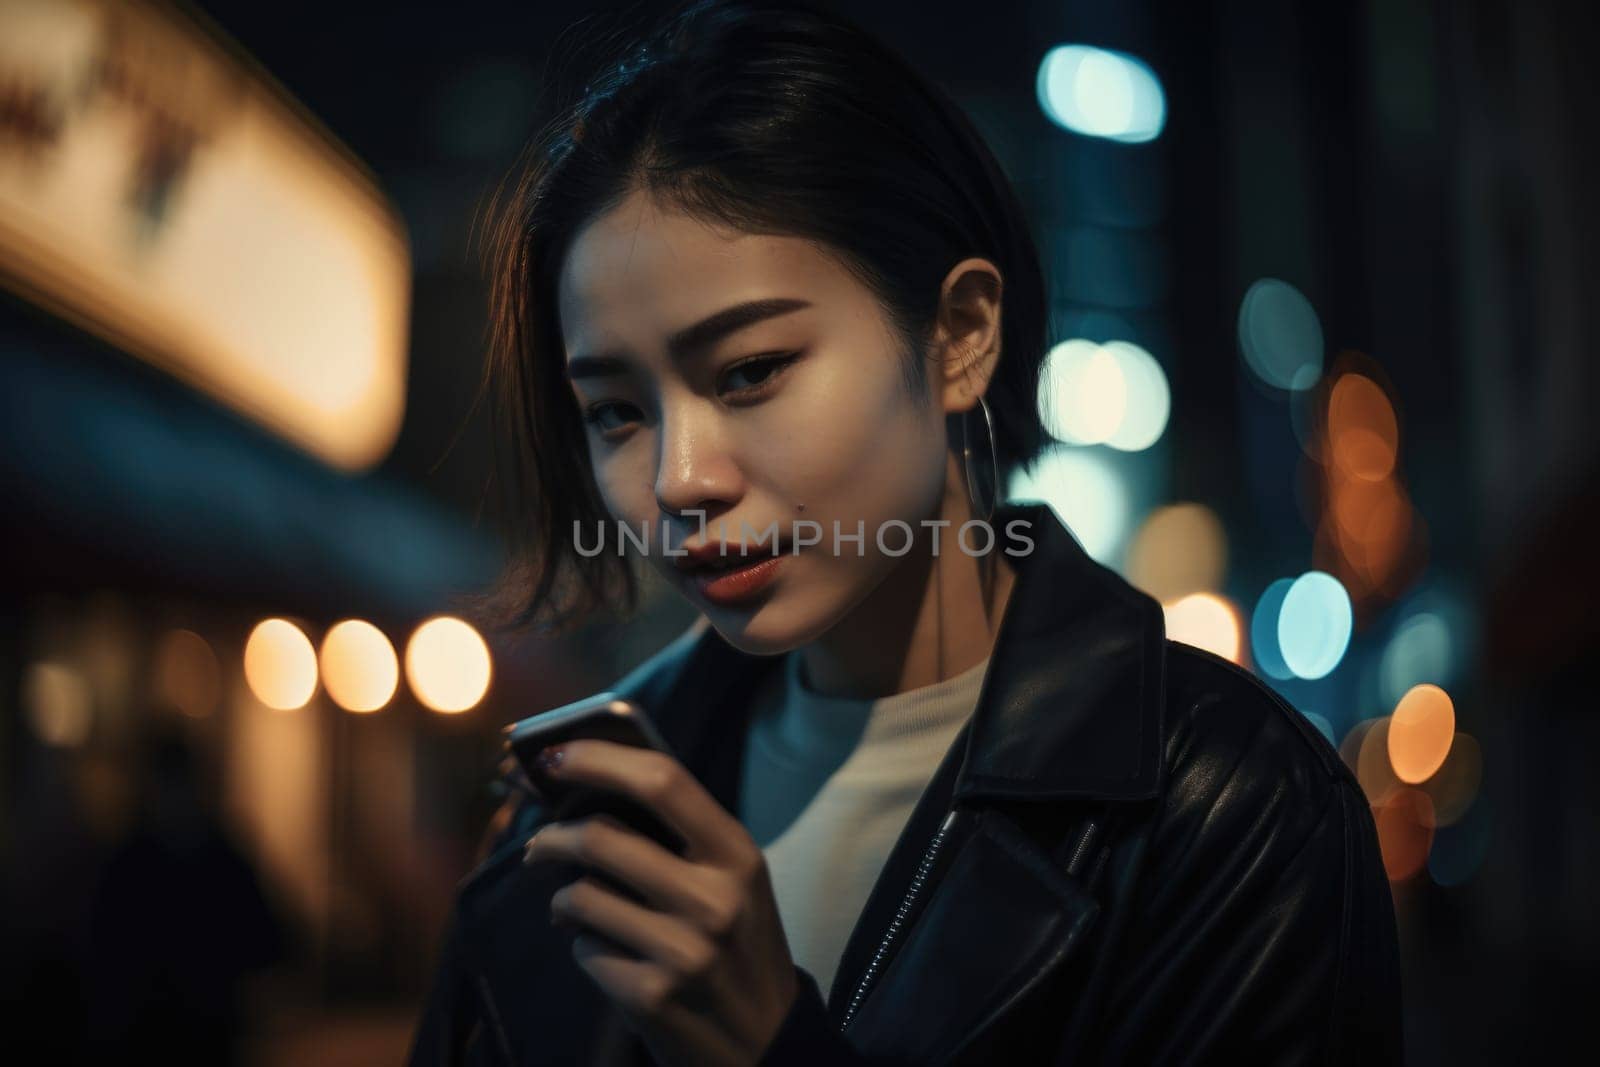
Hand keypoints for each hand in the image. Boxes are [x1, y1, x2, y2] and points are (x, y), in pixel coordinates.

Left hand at [521, 739, 798, 1066]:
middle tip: (537, 845)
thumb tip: (593, 788)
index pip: (663, 782)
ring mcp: (683, 950)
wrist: (765, 1046)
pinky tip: (610, 956)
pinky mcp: (650, 995)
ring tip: (572, 909)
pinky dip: (585, 947)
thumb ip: (682, 839)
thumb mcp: (735, 884)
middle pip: (602, 838)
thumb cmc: (740, 949)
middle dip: (552, 837)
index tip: (554, 756)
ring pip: (581, 896)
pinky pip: (585, 949)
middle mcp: (715, 899)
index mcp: (738, 855)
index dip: (599, 759)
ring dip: (564, 901)